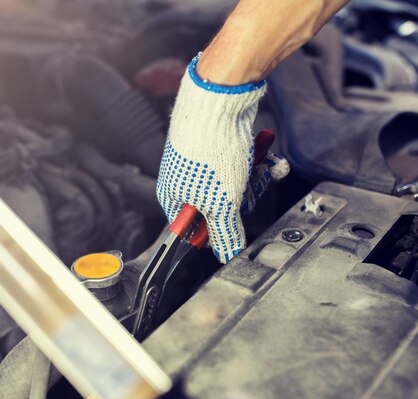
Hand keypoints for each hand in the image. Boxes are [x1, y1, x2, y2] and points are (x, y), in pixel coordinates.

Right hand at [157, 54, 288, 263]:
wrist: (218, 99)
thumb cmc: (210, 150)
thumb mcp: (221, 203)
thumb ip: (225, 233)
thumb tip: (227, 256)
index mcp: (174, 198)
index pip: (194, 230)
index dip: (218, 232)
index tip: (234, 225)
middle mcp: (185, 181)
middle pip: (219, 207)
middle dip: (242, 200)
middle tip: (247, 189)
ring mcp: (203, 162)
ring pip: (235, 185)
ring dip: (254, 179)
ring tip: (261, 167)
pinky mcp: (219, 147)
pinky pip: (242, 164)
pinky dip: (257, 162)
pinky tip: (266, 157)